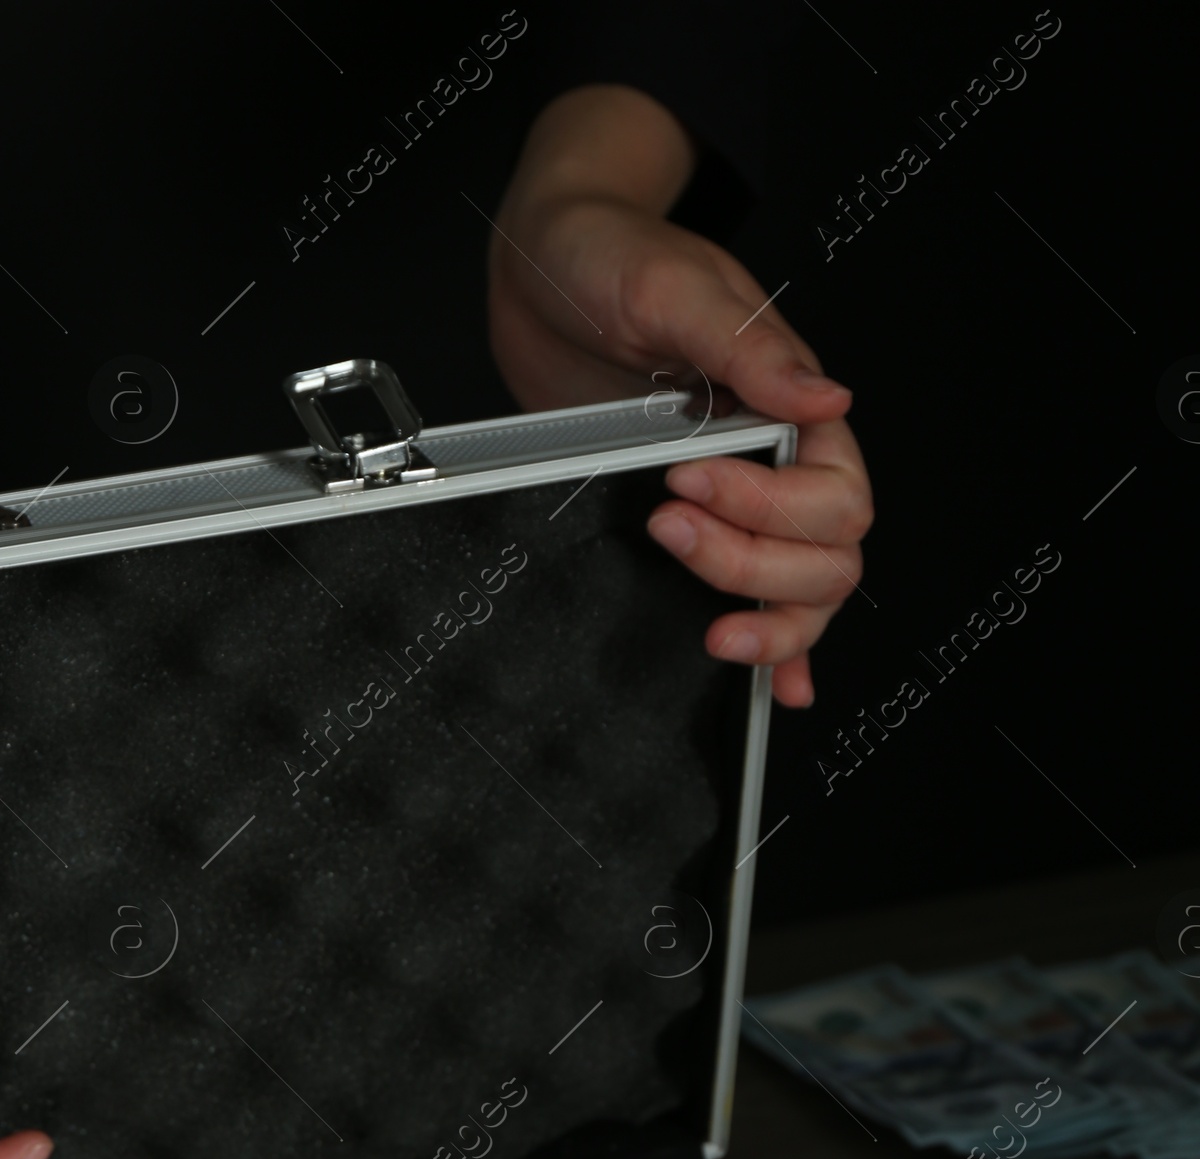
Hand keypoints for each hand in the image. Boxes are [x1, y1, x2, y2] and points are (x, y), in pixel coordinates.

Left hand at [488, 86, 871, 707]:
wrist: (540, 270)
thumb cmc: (609, 256)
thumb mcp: (672, 287)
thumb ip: (746, 348)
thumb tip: (825, 399)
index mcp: (788, 399)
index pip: (833, 489)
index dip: (769, 506)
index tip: (686, 481)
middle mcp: (776, 457)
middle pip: (826, 555)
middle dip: (755, 565)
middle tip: (668, 528)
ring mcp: (739, 501)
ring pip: (804, 592)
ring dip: (765, 616)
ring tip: (703, 621)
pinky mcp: (694, 529)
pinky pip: (759, 600)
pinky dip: (776, 652)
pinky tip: (774, 688)